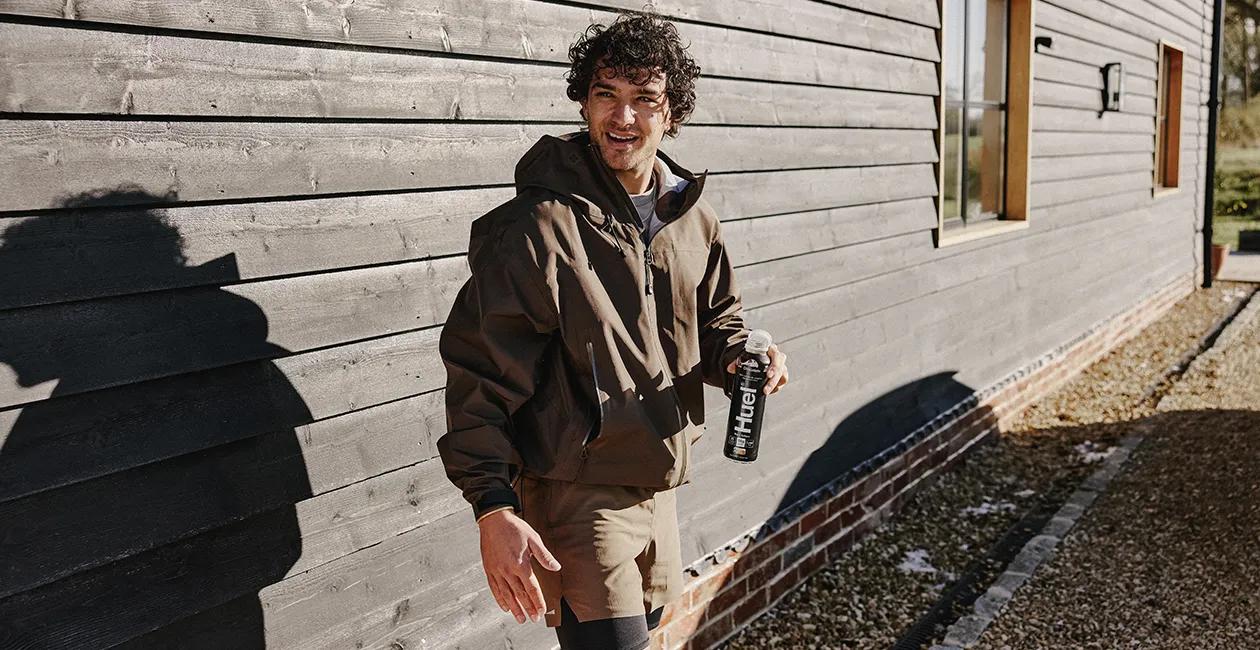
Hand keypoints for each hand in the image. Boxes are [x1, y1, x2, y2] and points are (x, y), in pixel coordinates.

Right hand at [478, 509, 560, 623]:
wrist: (493, 520)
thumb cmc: (514, 528)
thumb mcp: (533, 539)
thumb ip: (544, 556)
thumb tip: (556, 567)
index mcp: (521, 564)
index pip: (531, 588)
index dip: (537, 601)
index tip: (541, 611)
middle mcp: (508, 570)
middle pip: (519, 594)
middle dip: (527, 608)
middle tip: (533, 619)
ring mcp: (497, 571)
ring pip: (506, 594)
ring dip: (514, 608)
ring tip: (520, 619)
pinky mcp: (489, 569)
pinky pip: (494, 588)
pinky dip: (500, 599)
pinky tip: (505, 607)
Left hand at [727, 342, 788, 394]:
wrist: (755, 359)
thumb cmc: (752, 357)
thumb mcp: (745, 357)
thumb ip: (737, 362)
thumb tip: (730, 369)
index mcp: (770, 350)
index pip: (775, 354)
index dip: (774, 365)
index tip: (768, 374)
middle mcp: (777, 358)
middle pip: (780, 366)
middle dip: (774, 378)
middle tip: (766, 387)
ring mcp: (780, 366)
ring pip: (782, 375)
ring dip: (774, 384)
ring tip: (765, 391)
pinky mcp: (781, 375)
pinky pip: (782, 381)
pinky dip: (776, 387)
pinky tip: (769, 391)